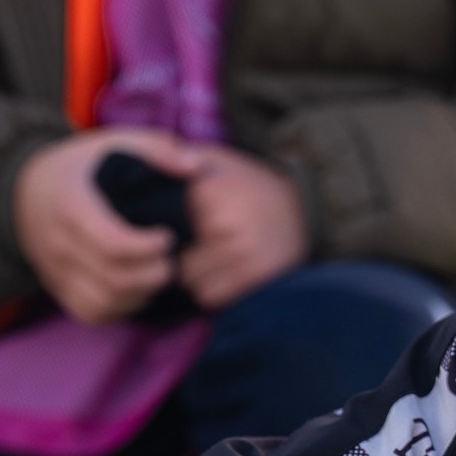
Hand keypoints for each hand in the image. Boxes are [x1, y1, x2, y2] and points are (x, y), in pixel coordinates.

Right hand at [12, 129, 201, 324]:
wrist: (23, 192)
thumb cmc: (78, 166)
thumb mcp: (112, 143)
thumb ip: (156, 149)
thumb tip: (195, 168)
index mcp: (73, 207)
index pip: (114, 245)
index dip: (150, 248)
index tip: (167, 236)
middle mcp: (60, 245)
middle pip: (116, 280)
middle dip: (155, 274)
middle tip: (170, 259)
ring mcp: (56, 272)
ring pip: (106, 304)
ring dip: (142, 295)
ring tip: (156, 273)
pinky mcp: (58, 290)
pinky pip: (93, 314)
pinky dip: (122, 308)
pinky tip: (137, 289)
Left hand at [178, 146, 309, 311]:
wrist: (306, 204)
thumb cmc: (250, 184)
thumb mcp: (217, 160)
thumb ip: (181, 157)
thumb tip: (149, 161)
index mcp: (211, 194)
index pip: (164, 231)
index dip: (168, 232)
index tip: (182, 227)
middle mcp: (226, 224)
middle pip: (179, 263)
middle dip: (184, 259)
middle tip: (200, 249)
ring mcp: (243, 253)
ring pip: (193, 284)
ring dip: (199, 278)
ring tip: (214, 261)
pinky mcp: (257, 276)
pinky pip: (213, 298)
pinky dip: (215, 291)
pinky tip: (227, 274)